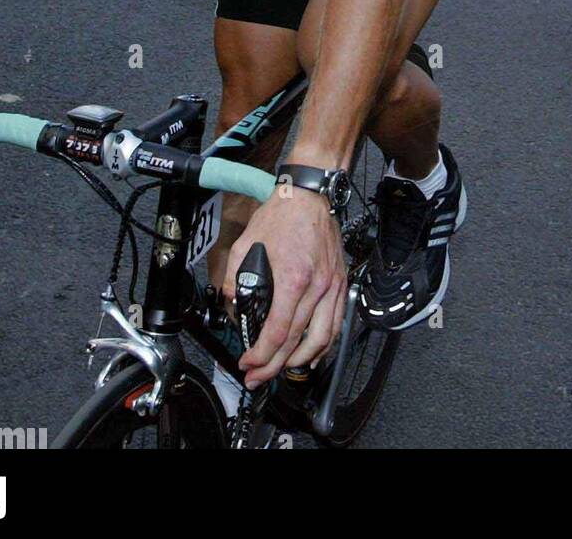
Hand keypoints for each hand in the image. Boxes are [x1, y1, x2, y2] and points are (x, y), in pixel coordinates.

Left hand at [223, 187, 346, 388]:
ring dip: (301, 361)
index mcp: (293, 278)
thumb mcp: (245, 244)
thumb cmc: (281, 215)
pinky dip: (325, 344)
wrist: (309, 196)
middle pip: (297, 341)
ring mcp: (332, 286)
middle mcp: (317, 286)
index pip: (278, 331)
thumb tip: (232, 302)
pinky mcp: (340, 283)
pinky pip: (336, 323)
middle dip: (274, 366)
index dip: (261, 354)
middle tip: (258, 375)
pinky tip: (312, 352)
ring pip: (323, 339)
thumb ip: (234, 277)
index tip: (248, 362)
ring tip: (282, 369)